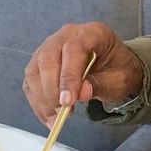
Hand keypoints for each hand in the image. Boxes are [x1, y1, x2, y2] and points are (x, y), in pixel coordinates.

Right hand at [23, 22, 143, 127]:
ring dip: (42, 98)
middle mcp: (68, 34)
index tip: (67, 101)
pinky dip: (37, 101)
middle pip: (48, 58)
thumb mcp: (119, 79)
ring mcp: (51, 46)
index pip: (74, 50)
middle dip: (52, 89)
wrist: (114, 68)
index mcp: (92, 33)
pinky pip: (31, 81)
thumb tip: (80, 94)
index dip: (68, 77)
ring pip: (35, 70)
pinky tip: (48, 115)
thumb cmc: (118, 69)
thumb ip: (100, 84)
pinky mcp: (40, 61)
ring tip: (56, 118)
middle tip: (62, 112)